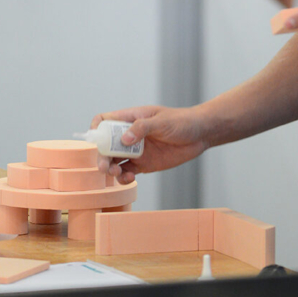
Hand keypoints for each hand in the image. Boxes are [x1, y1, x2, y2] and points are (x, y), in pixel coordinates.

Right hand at [89, 105, 208, 183]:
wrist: (201, 134)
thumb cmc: (181, 121)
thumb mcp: (162, 121)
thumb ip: (142, 128)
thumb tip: (124, 140)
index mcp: (131, 118)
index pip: (105, 120)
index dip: (97, 129)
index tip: (96, 141)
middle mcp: (130, 135)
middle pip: (106, 145)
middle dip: (101, 156)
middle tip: (104, 167)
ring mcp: (136, 151)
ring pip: (114, 161)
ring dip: (110, 169)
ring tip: (116, 174)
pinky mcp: (145, 164)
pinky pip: (128, 172)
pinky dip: (124, 177)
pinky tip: (129, 178)